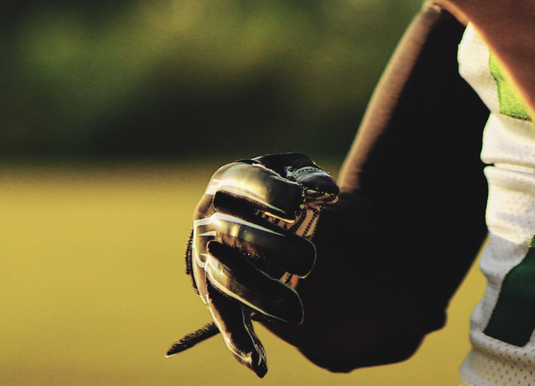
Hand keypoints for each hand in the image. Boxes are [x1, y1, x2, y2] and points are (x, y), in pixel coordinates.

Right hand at [164, 153, 336, 375]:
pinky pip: (224, 317)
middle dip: (272, 249)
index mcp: (229, 181)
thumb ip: (309, 178)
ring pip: (228, 280)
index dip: (269, 193)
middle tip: (310, 262)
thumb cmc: (281, 185)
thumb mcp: (295, 171)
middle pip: (236, 235)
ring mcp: (208, 255)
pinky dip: (239, 342)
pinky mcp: (215, 289)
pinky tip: (260, 364)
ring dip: (260, 298)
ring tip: (296, 313)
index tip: (298, 204)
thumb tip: (326, 193)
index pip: (244, 184)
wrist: (264, 212)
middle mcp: (210, 218)